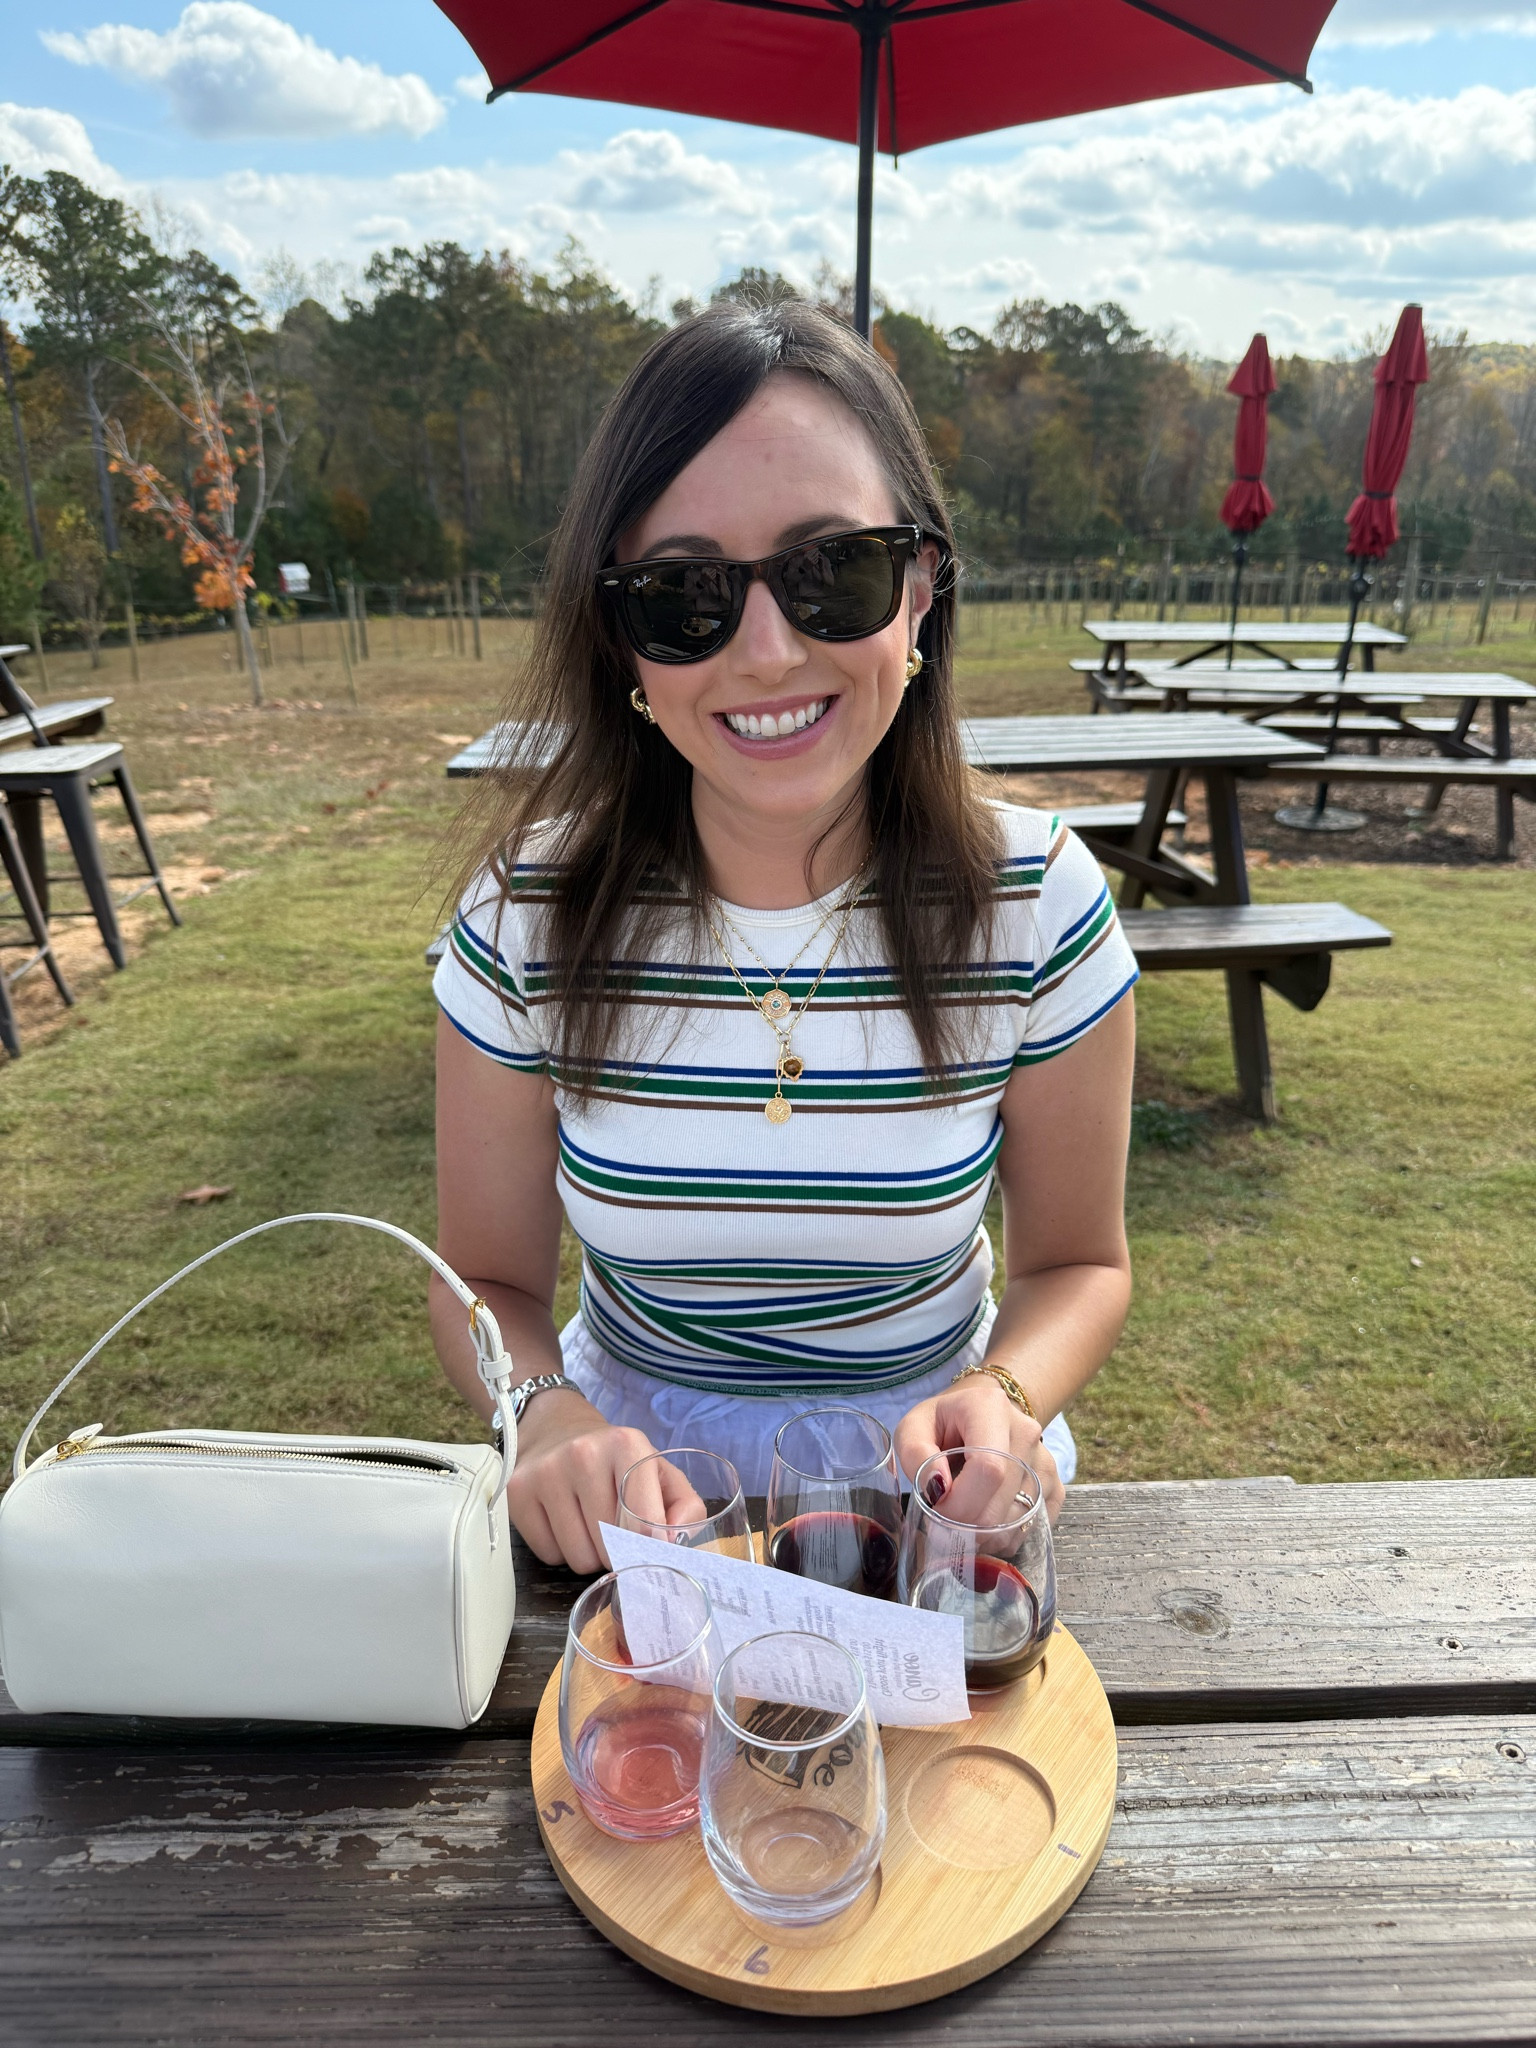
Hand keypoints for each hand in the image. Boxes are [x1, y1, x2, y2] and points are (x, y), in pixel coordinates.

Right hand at [506, 1389, 705, 1571]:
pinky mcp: (518, 1493)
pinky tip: (563, 1522)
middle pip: (611, 1547)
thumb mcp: (659, 1472)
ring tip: (589, 1524)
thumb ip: (685, 1506)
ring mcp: (547, 1472)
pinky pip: (549, 1555)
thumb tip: (676, 1545)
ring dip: (589, 1554)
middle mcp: (584, 1453)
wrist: (556, 1429)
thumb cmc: (616, 1460)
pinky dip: (560, 1550)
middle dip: (618, 1550)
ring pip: (579, 1558)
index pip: (644, 1524)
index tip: (651, 1552)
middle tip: (615, 1529)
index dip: (650, 1549)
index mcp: (627, 1444)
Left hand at [895, 1371, 1064, 1525]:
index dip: (961, 1502)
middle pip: (1004, 1499)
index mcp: (990, 1408)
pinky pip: (1034, 1526)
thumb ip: (916, 1454)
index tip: (938, 1507)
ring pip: (1020, 1519)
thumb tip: (937, 1488)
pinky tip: (986, 1525)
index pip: (988, 1468)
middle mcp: (1026, 1431)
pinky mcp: (1055, 1484)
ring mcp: (1045, 1459)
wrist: (979, 1414)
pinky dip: (1006, 1537)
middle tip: (945, 1519)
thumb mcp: (913, 1428)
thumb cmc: (942, 1423)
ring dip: (986, 1534)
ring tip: (964, 1518)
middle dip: (969, 1524)